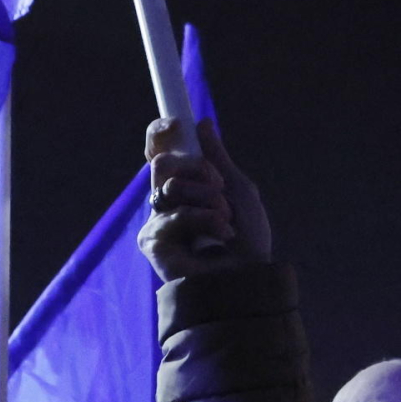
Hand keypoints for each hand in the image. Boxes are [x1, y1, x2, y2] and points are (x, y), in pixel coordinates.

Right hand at [138, 118, 271, 280]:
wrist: (248, 278)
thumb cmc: (248, 241)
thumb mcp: (239, 190)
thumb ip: (218, 158)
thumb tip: (202, 123)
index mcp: (187, 189)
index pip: (162, 155)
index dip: (159, 136)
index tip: (171, 124)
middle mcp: (168, 204)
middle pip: (162, 163)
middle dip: (198, 169)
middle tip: (220, 187)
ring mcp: (158, 222)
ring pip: (170, 186)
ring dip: (208, 198)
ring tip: (226, 219)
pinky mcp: (152, 242)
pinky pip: (173, 214)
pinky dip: (203, 220)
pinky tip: (219, 235)